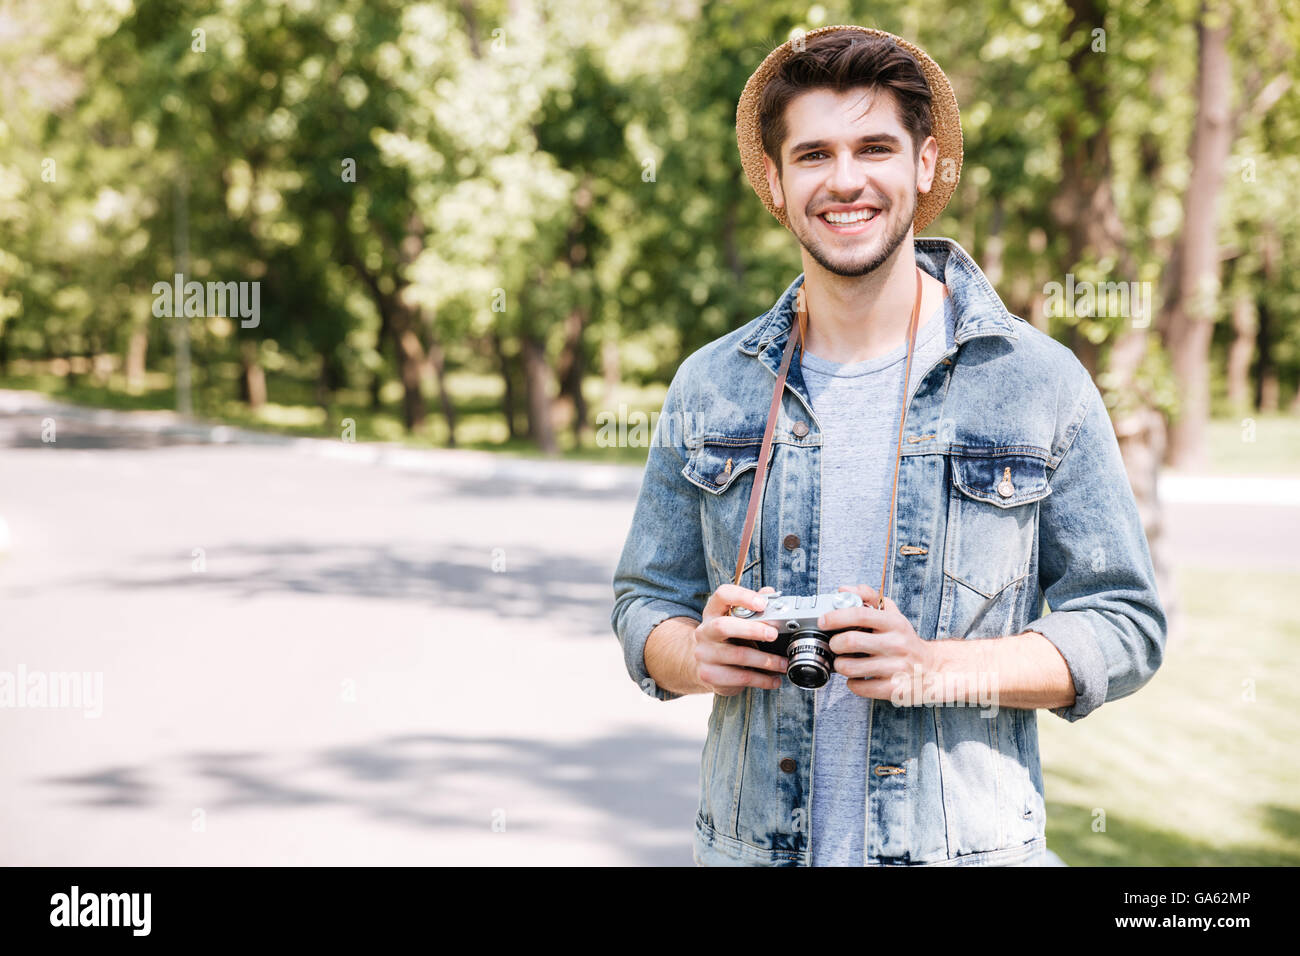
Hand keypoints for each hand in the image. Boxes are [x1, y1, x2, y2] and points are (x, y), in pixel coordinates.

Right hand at [692, 584, 786, 695]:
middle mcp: (704, 631)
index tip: (762, 604)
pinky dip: (762, 680)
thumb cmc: (727, 639)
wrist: (704, 665)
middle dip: (752, 630)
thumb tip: (770, 593)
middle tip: (773, 634)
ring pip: (738, 655)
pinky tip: (774, 680)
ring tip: (783, 663)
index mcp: (713, 612)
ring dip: (766, 661)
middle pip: (723, 626)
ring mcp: (704, 654)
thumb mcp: (736, 620)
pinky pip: (740, 677)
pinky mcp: (709, 675)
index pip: (722, 595)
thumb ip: (752, 606)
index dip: (742, 597)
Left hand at [820, 584, 934, 702]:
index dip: (836, 617)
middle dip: (834, 644)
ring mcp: (896, 668)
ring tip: (844, 662)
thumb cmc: (904, 640)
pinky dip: (852, 683)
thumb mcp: (892, 615)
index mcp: (894, 623)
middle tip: (835, 645)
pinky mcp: (893, 689)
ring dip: (840, 665)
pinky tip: (858, 678)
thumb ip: (868, 597)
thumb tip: (843, 590)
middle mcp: (896, 644)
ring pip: (850, 667)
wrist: (932, 670)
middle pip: (850, 641)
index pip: (860, 614)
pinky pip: (859, 687)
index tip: (823, 621)